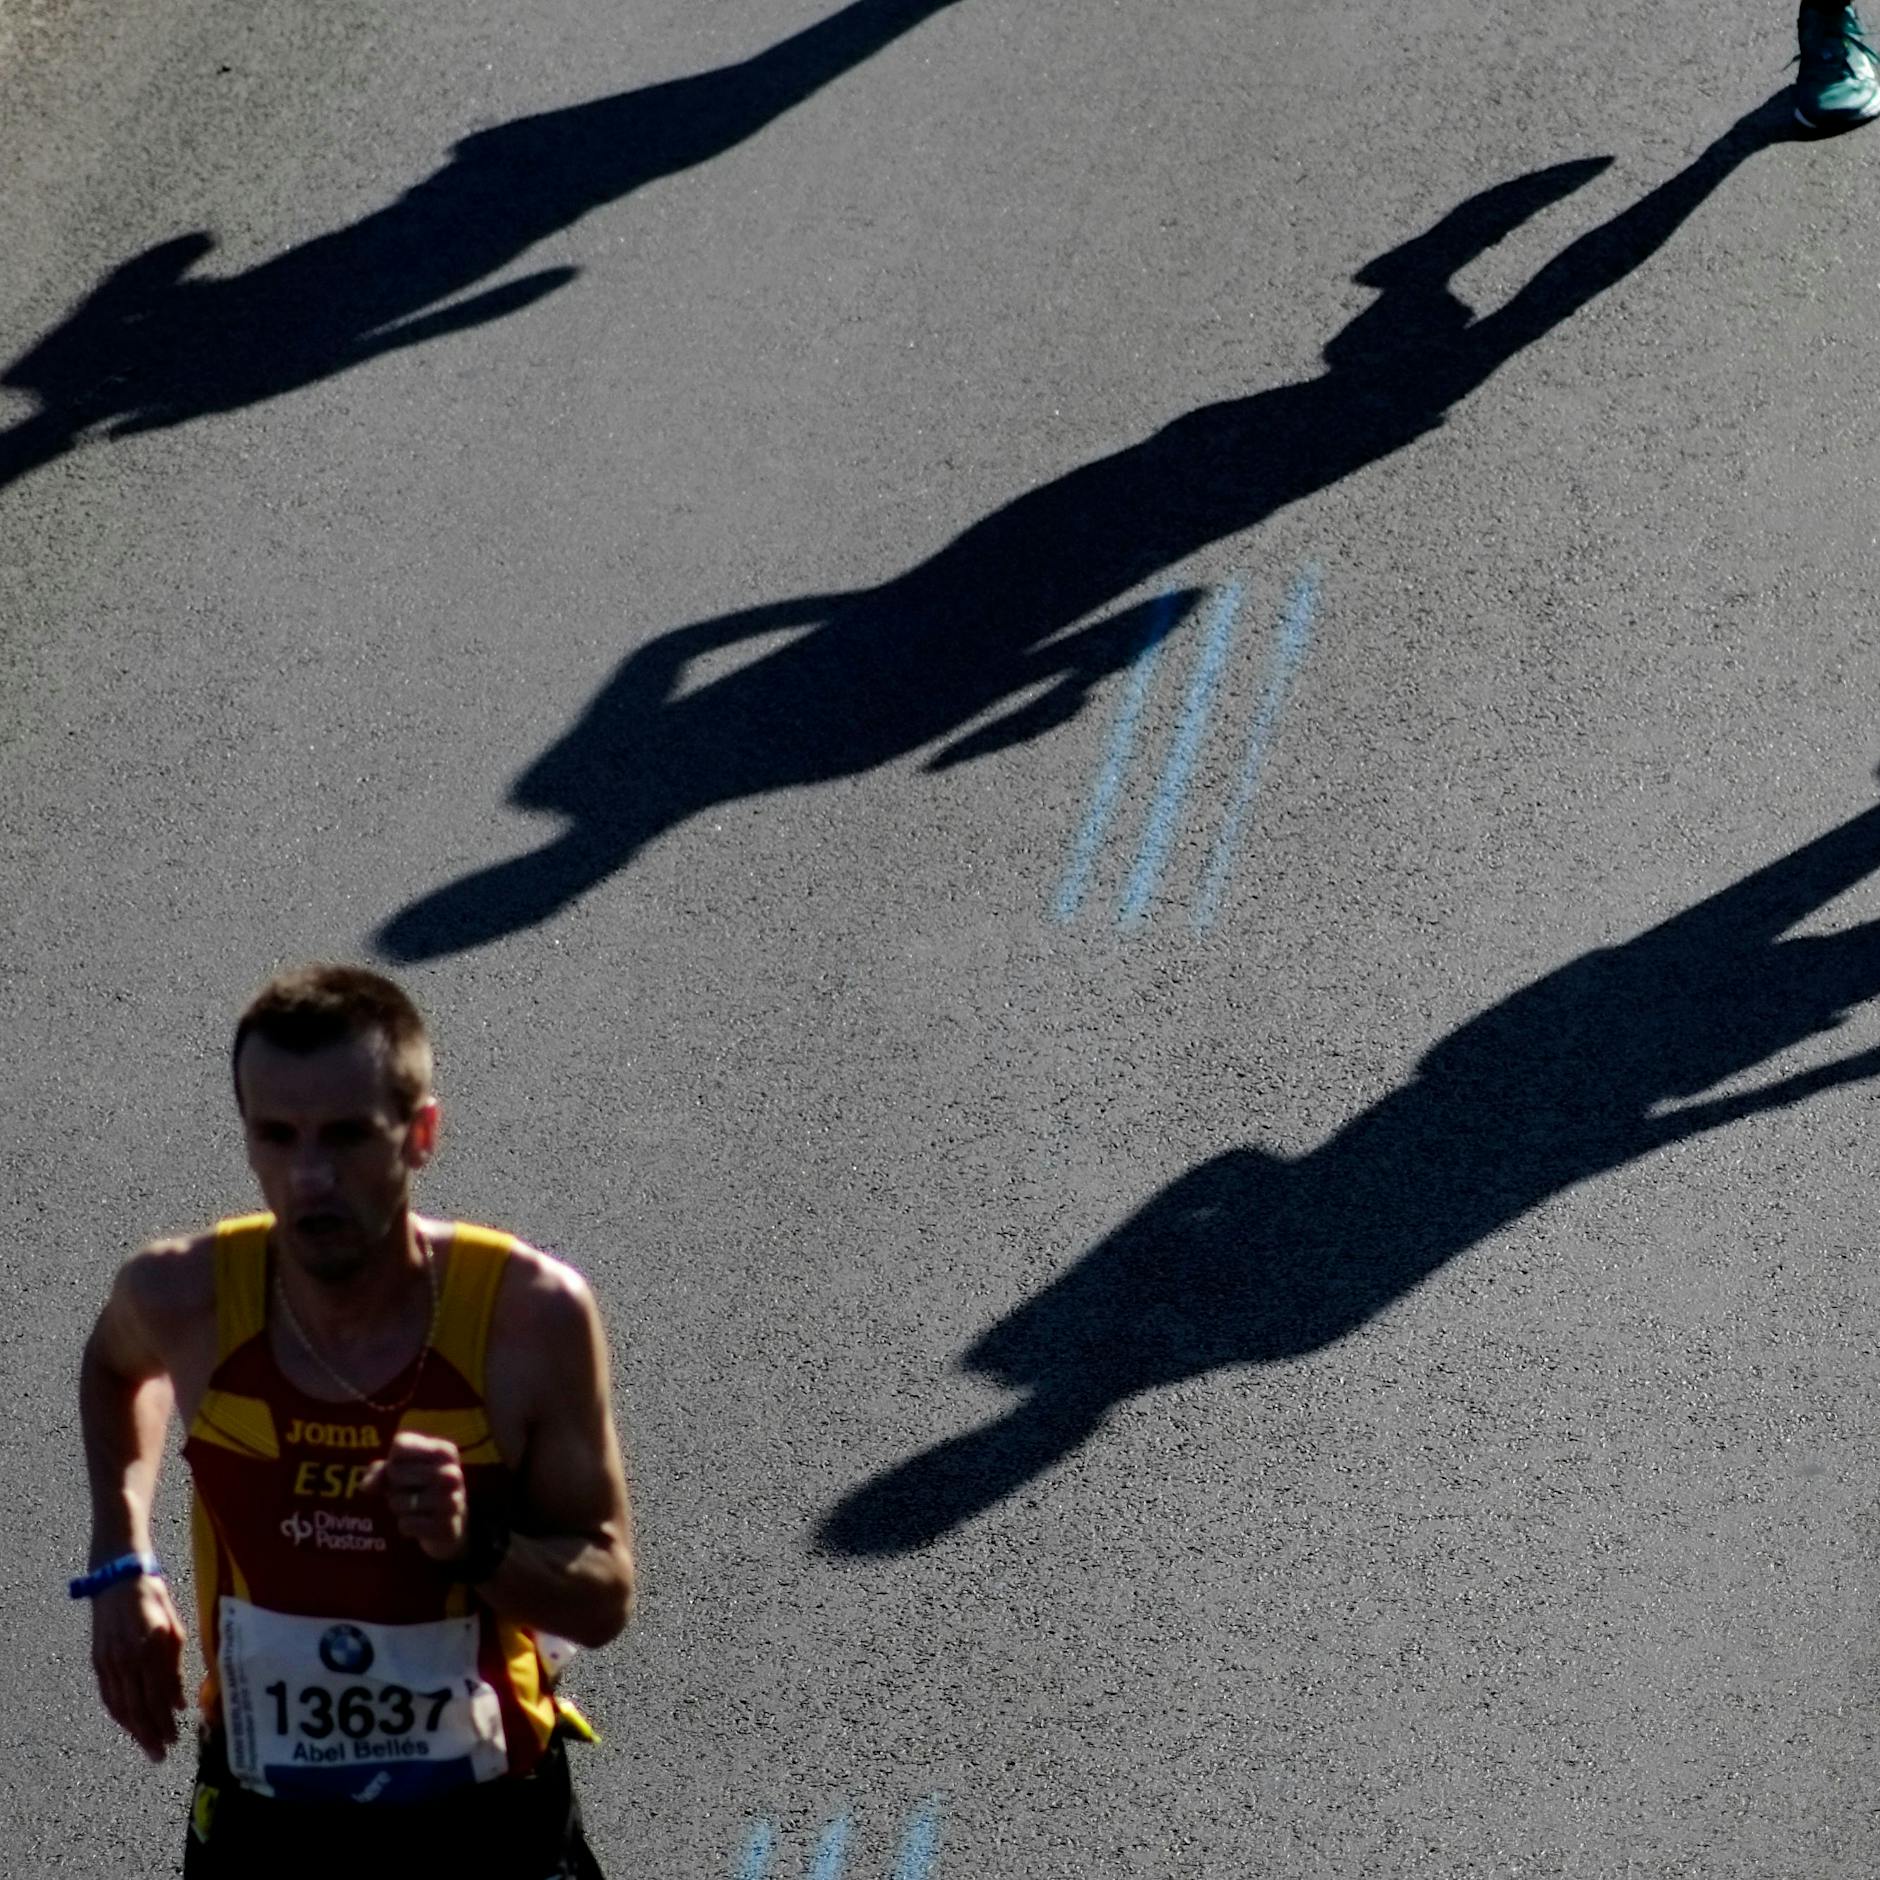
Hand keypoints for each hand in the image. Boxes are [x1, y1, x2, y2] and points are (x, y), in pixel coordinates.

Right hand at [91, 1572, 186, 1761]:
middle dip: (150, 1734)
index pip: (158, 1695)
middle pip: (137, 1707)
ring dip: (134, 1730)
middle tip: (161, 1754)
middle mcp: (126, 1658)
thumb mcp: (174, 1628)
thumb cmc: (155, 1598)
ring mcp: (108, 1661)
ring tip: (148, 1747)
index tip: (176, 1738)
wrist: (119, 1578)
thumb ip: (175, 1666)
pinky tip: (129, 1725)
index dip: (165, 1720)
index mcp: (151, 1647)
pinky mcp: (97, 1662)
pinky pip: (108, 1696)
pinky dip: (119, 1714)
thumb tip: (180, 1703)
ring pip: (120, 1707)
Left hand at [361, 1433, 467, 1563]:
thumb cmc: (420, 1487)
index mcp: (444, 1451)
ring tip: (414, 1507)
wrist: (451, 1520)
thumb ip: (379, 1471)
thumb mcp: (401, 1471)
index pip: (400, 1445)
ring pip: (398, 1501)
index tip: (405, 1469)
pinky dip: (405, 1525)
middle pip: (395, 1472)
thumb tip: (367, 1486)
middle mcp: (453, 1473)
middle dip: (392, 1486)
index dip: (392, 1460)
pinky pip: (406, 1524)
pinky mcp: (447, 1528)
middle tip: (409, 1491)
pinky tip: (420, 1522)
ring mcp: (453, 1502)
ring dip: (398, 1507)